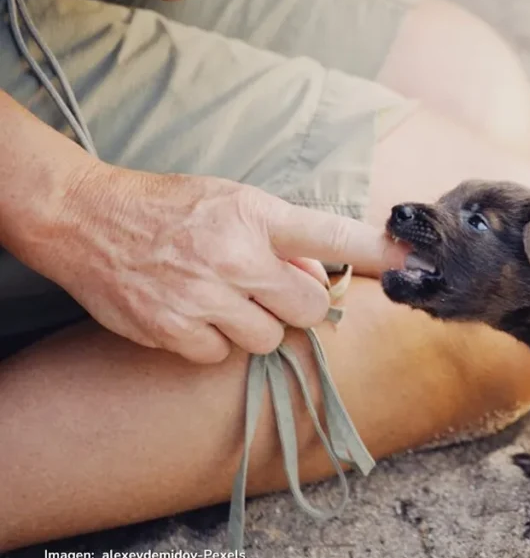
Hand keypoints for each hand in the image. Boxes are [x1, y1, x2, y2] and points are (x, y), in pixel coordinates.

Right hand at [40, 164, 406, 363]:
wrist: (85, 219)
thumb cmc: (172, 208)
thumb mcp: (233, 202)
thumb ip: (283, 239)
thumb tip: (320, 278)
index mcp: (254, 215)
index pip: (332, 235)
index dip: (378, 253)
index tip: (415, 263)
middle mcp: (234, 256)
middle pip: (308, 307)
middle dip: (297, 303)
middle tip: (266, 288)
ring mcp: (202, 297)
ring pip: (268, 339)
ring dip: (255, 325)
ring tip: (222, 298)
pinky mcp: (172, 330)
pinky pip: (221, 356)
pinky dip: (213, 341)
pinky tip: (192, 314)